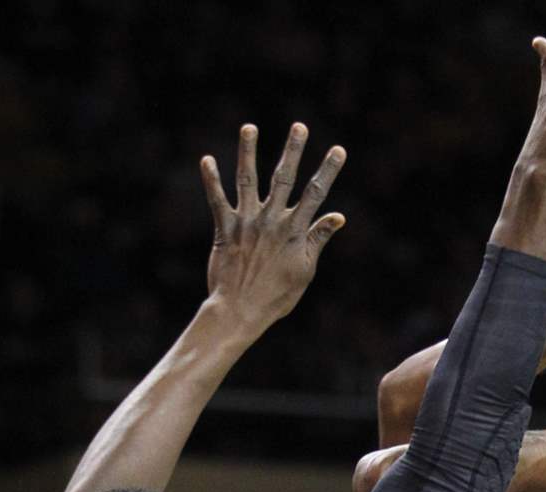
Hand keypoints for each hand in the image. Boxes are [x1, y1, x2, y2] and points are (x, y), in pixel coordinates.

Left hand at [200, 122, 345, 334]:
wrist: (240, 311)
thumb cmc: (276, 297)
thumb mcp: (304, 271)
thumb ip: (318, 239)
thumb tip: (338, 216)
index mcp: (294, 232)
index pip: (315, 195)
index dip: (328, 171)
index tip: (338, 150)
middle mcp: (271, 221)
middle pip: (284, 178)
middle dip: (293, 150)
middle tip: (299, 126)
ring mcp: (246, 223)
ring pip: (248, 179)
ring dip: (248, 151)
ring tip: (249, 127)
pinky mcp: (224, 230)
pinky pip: (217, 200)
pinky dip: (212, 180)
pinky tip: (207, 159)